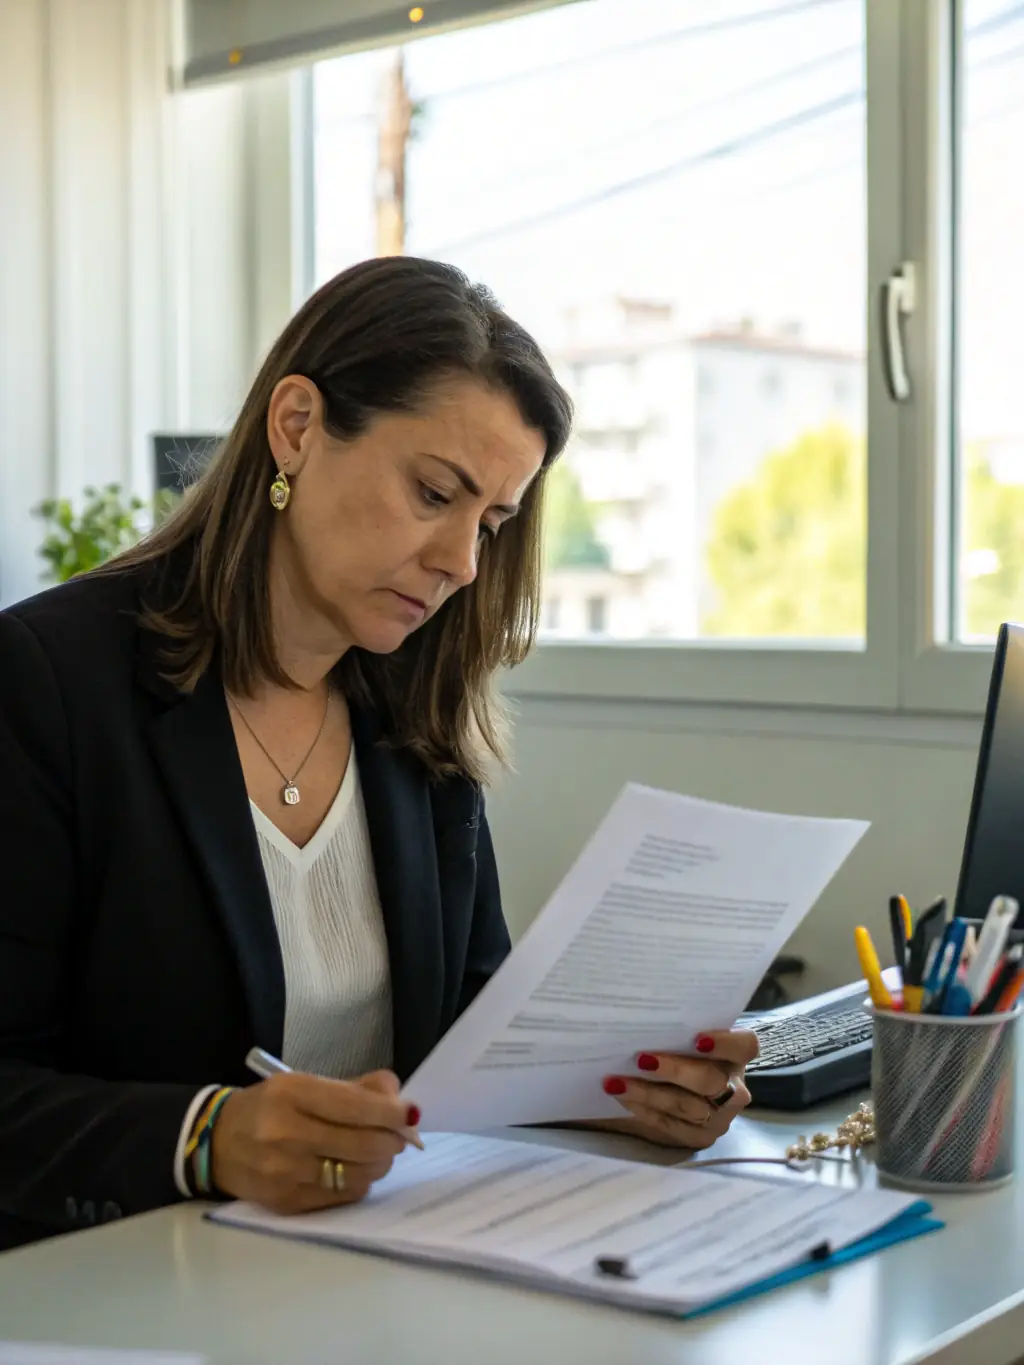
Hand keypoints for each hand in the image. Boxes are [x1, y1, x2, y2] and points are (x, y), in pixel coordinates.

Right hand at [211, 1069, 416, 1213]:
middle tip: (399, 1135)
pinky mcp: (288, 1203)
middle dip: (392, 1140)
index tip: (410, 1113)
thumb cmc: (269, 1106)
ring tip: (378, 1151)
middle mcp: (286, 1134)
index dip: (390, 1112)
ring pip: (358, 1175)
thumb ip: (354, 1088)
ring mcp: (286, 1173)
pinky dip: (359, 1182)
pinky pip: (343, 1196)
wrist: (216, 1143)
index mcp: (291, 1094)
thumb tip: (398, 1098)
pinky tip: (354, 1170)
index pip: (354, 1106)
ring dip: (380, 1163)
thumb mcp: (304, 1083)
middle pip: (362, 1144)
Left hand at [598, 1029, 758, 1149]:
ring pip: (687, 1106)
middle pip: (711, 1080)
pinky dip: (644, 1110)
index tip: (696, 1038)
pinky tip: (623, 1097)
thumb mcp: (684, 1042)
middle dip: (674, 1070)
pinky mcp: (701, 1137)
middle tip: (641, 1059)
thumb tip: (638, 1011)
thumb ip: (676, 1032)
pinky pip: (671, 1125)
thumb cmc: (679, 1055)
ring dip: (649, 1092)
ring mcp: (720, 1118)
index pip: (745, 1046)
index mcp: (736, 1056)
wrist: (675, 1093)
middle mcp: (735, 1089)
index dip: (725, 1042)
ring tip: (618, 1081)